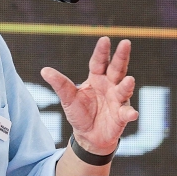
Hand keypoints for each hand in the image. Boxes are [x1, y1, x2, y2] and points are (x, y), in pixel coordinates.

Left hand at [41, 37, 137, 155]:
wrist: (88, 136)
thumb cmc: (80, 113)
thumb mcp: (68, 98)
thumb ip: (60, 84)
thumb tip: (44, 70)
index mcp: (96, 78)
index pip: (99, 62)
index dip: (101, 51)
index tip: (105, 39)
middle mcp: (110, 85)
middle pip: (116, 69)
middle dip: (121, 57)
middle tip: (125, 43)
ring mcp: (117, 100)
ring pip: (123, 89)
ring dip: (127, 85)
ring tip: (129, 80)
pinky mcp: (121, 116)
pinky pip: (126, 114)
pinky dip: (129, 113)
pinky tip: (132, 114)